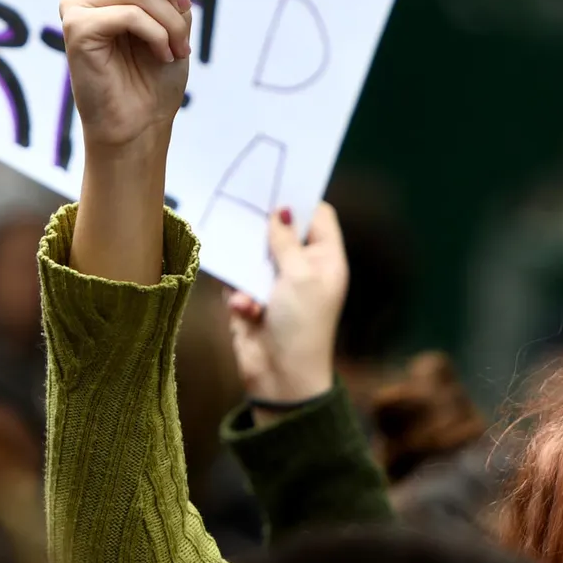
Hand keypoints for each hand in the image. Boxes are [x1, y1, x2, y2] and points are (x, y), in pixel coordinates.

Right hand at [61, 0, 191, 151]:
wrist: (143, 120)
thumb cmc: (157, 65)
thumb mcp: (171, 8)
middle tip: (187, 11)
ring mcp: (75, 2)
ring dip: (173, 18)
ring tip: (178, 44)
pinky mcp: (76, 27)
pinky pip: (131, 13)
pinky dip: (159, 34)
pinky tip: (162, 54)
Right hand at [225, 205, 348, 422]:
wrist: (280, 379)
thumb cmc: (301, 325)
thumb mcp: (299, 276)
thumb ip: (286, 240)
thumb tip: (281, 211)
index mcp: (326, 259)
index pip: (317, 217)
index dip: (300, 200)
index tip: (276, 183)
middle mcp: (303, 267)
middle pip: (281, 231)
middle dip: (263, 227)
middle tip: (245, 205)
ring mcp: (276, 284)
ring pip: (253, 253)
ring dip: (247, 265)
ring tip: (245, 271)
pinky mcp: (251, 298)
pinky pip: (237, 280)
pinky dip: (239, 292)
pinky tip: (245, 309)